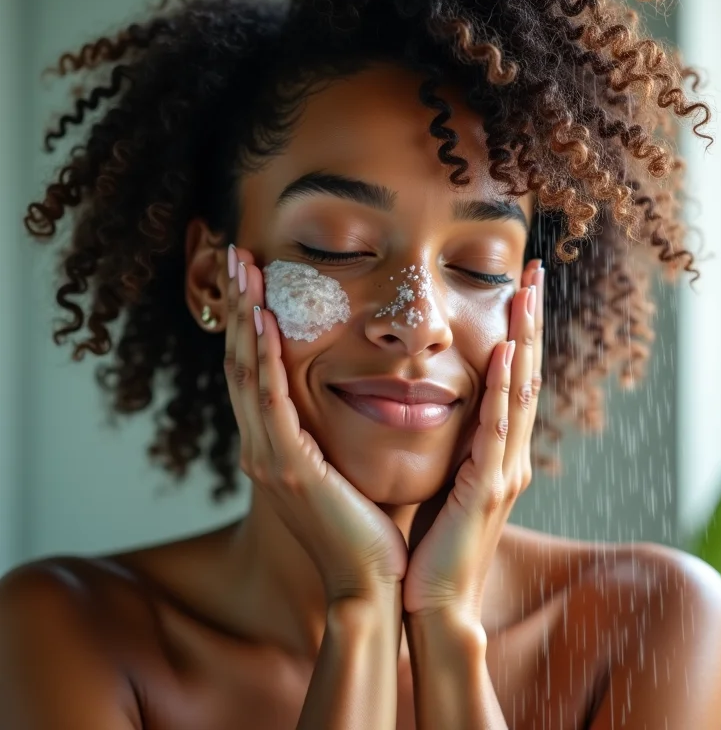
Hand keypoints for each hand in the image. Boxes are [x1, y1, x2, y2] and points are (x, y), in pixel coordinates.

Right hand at [225, 245, 407, 603]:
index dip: (247, 322)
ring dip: (242, 316)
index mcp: (275, 445)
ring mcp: (270, 457)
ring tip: (239, 267)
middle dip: (236, 306)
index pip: (254, 371)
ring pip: (246, 373)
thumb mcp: (338, 469)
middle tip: (234, 255)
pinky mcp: (289, 468)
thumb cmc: (364, 527)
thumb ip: (325, 433)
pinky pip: (270, 402)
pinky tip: (260, 319)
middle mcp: (262, 447)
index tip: (251, 277)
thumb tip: (336, 399)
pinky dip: (261, 358)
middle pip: (239, 362)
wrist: (370, 583)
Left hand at [403, 259, 544, 619]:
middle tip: (534, 270)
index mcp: (497, 452)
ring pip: (520, 391)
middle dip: (531, 320)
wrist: (433, 601)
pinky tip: (505, 353)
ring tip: (528, 291)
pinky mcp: (487, 489)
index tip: (517, 289)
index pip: (512, 379)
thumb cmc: (433, 543)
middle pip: (526, 373)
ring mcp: (504, 471)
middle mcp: (510, 455)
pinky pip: (496, 429)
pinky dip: (503, 390)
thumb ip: (454, 447)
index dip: (518, 332)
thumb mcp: (446, 482)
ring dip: (524, 338)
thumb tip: (438, 411)